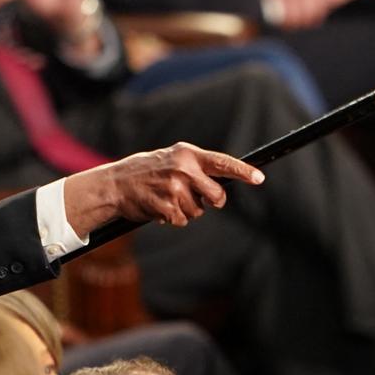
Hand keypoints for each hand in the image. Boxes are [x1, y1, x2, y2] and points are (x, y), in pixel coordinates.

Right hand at [63, 142, 263, 236]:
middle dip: (211, 201)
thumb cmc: (147, 171)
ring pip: (198, 211)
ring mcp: (174, 188)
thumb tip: (222, 184)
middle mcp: (183, 169)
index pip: (222, 163)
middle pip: (217, 196)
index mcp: (187, 154)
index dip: (243, 171)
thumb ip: (196, 167)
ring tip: (166, 198)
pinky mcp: (166, 207)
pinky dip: (173, 218)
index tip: (259, 178)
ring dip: (186, 210)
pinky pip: (182, 220)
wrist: (115, 183)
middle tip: (195, 197)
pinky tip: (159, 207)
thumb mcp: (172, 159)